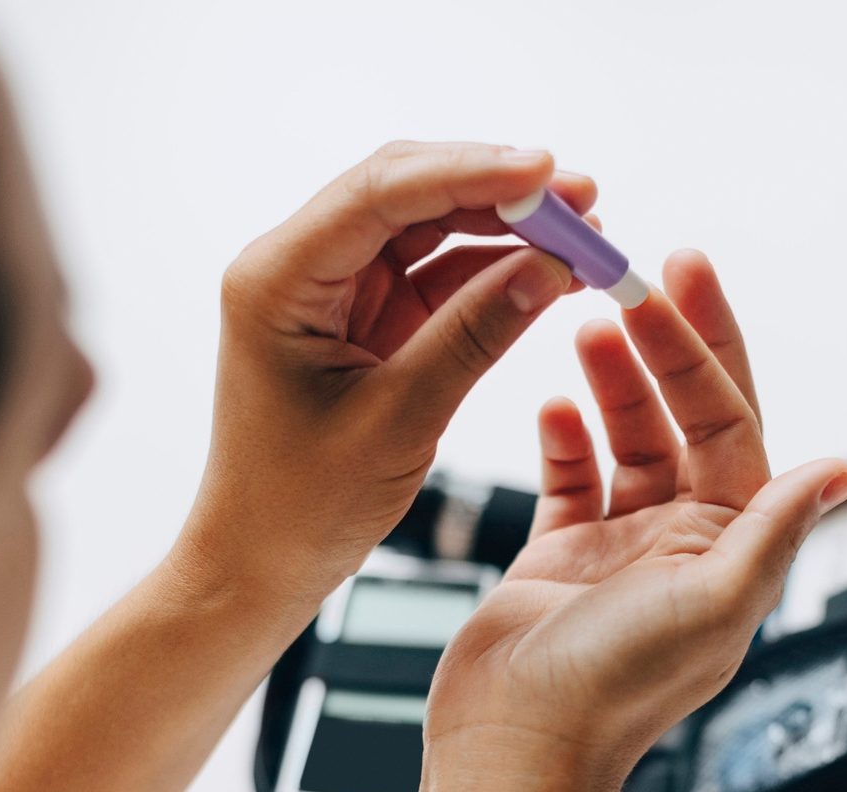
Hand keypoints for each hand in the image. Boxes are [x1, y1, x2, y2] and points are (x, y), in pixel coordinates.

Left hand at [176, 141, 592, 607]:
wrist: (258, 564)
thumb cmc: (299, 506)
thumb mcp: (397, 421)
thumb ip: (472, 338)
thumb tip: (549, 270)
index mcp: (278, 280)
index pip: (381, 193)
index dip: (470, 173)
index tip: (547, 172)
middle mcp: (299, 267)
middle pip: (408, 192)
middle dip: (498, 189)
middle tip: (584, 198)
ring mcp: (334, 290)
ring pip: (430, 226)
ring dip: (507, 227)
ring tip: (588, 235)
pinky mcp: (366, 319)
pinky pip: (439, 274)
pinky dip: (495, 271)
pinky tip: (553, 272)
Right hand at [424, 250, 846, 791]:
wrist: (514, 751)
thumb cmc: (612, 690)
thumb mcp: (711, 603)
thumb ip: (773, 531)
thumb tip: (841, 469)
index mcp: (731, 547)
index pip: (731, 420)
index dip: (708, 345)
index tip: (680, 273)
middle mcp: (683, 543)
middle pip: (682, 418)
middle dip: (661, 344)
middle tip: (628, 273)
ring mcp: (619, 550)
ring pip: (626, 439)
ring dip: (611, 380)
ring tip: (584, 324)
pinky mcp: (558, 562)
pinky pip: (570, 481)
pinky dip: (564, 437)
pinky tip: (552, 401)